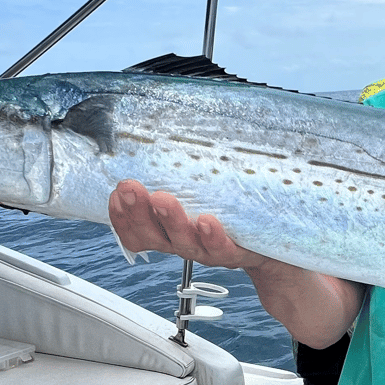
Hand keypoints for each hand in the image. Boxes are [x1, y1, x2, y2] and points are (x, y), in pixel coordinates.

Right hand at [108, 180, 265, 269]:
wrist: (270, 243)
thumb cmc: (228, 214)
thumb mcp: (198, 194)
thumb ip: (177, 175)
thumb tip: (159, 133)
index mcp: (168, 230)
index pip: (135, 230)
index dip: (120, 216)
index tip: (114, 194)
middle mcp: (183, 241)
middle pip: (151, 235)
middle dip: (136, 212)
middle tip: (128, 189)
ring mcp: (207, 248)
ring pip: (183, 242)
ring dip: (170, 220)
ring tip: (162, 199)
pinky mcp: (234, 250)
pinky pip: (220, 248)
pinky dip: (212, 236)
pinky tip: (207, 221)